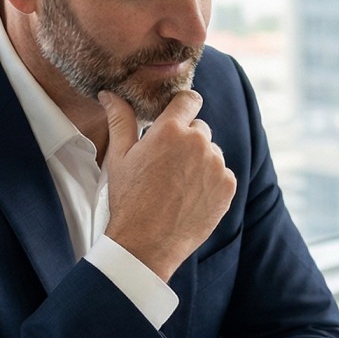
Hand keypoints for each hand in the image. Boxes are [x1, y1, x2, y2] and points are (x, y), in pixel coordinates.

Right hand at [100, 89, 236, 279]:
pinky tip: (190, 196)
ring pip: (211, 152)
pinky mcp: (228, 186)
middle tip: (167, 164)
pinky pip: (222, 174)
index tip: (176, 117)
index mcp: (171, 130)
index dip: (182, 107)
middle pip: (199, 128)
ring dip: (199, 161)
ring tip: (177, 184)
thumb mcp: (119, 156)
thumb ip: (121, 120)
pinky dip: (211, 181)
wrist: (147, 243)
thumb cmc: (129, 198)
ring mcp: (217, 165)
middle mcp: (199, 142)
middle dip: (186, 139)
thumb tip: (111, 94)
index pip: (189, 99)